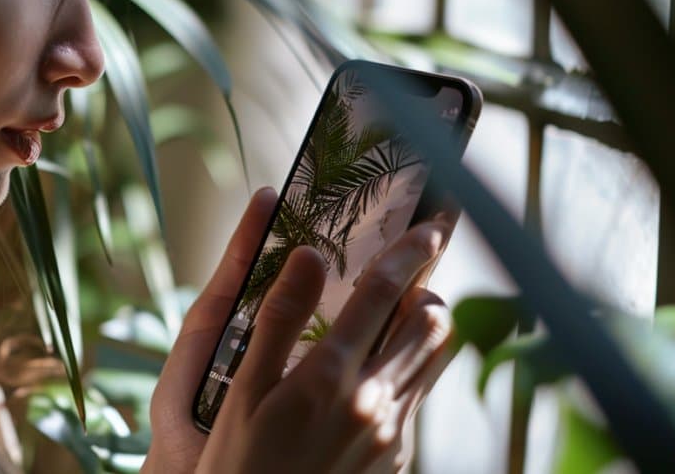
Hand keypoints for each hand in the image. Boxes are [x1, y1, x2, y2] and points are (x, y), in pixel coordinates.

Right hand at [143, 188, 454, 473]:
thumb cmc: (240, 465)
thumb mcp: (245, 392)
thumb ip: (279, 319)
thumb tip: (306, 255)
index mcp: (332, 378)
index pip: (385, 293)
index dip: (410, 251)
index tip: (428, 225)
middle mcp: (374, 403)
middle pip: (432, 324)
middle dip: (427, 288)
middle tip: (408, 272)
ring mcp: (393, 433)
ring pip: (435, 359)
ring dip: (424, 326)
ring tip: (395, 314)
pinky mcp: (398, 456)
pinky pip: (418, 395)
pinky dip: (409, 367)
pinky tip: (372, 370)